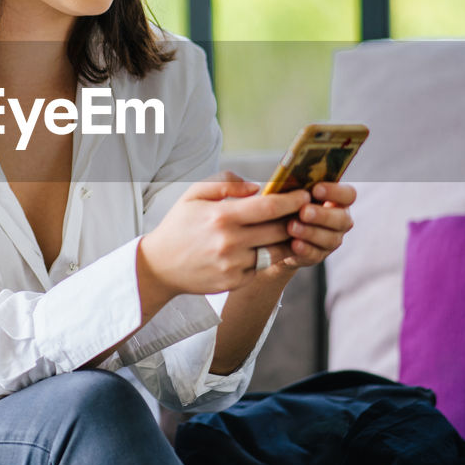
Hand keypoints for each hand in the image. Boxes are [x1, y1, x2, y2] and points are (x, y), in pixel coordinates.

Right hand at [139, 171, 309, 298]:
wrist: (159, 266)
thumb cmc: (179, 225)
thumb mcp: (194, 194)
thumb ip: (225, 182)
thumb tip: (257, 186)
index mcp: (221, 216)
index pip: (269, 207)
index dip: (292, 201)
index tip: (305, 195)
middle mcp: (229, 242)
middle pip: (279, 230)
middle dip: (296, 220)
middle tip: (305, 212)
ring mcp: (233, 265)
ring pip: (275, 251)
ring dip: (286, 240)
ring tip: (288, 230)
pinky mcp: (234, 282)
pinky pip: (260, 267)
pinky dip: (263, 257)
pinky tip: (259, 249)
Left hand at [280, 180, 355, 268]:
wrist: (273, 233)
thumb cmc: (285, 205)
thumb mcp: (289, 193)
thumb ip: (295, 186)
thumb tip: (288, 175)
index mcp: (336, 200)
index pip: (348, 194)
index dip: (335, 192)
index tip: (316, 189)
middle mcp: (339, 220)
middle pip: (342, 219)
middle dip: (322, 215)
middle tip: (303, 212)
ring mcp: (331, 240)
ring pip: (330, 239)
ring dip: (311, 232)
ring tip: (291, 227)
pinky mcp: (318, 255)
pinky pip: (316, 254)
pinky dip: (305, 249)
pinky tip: (294, 244)